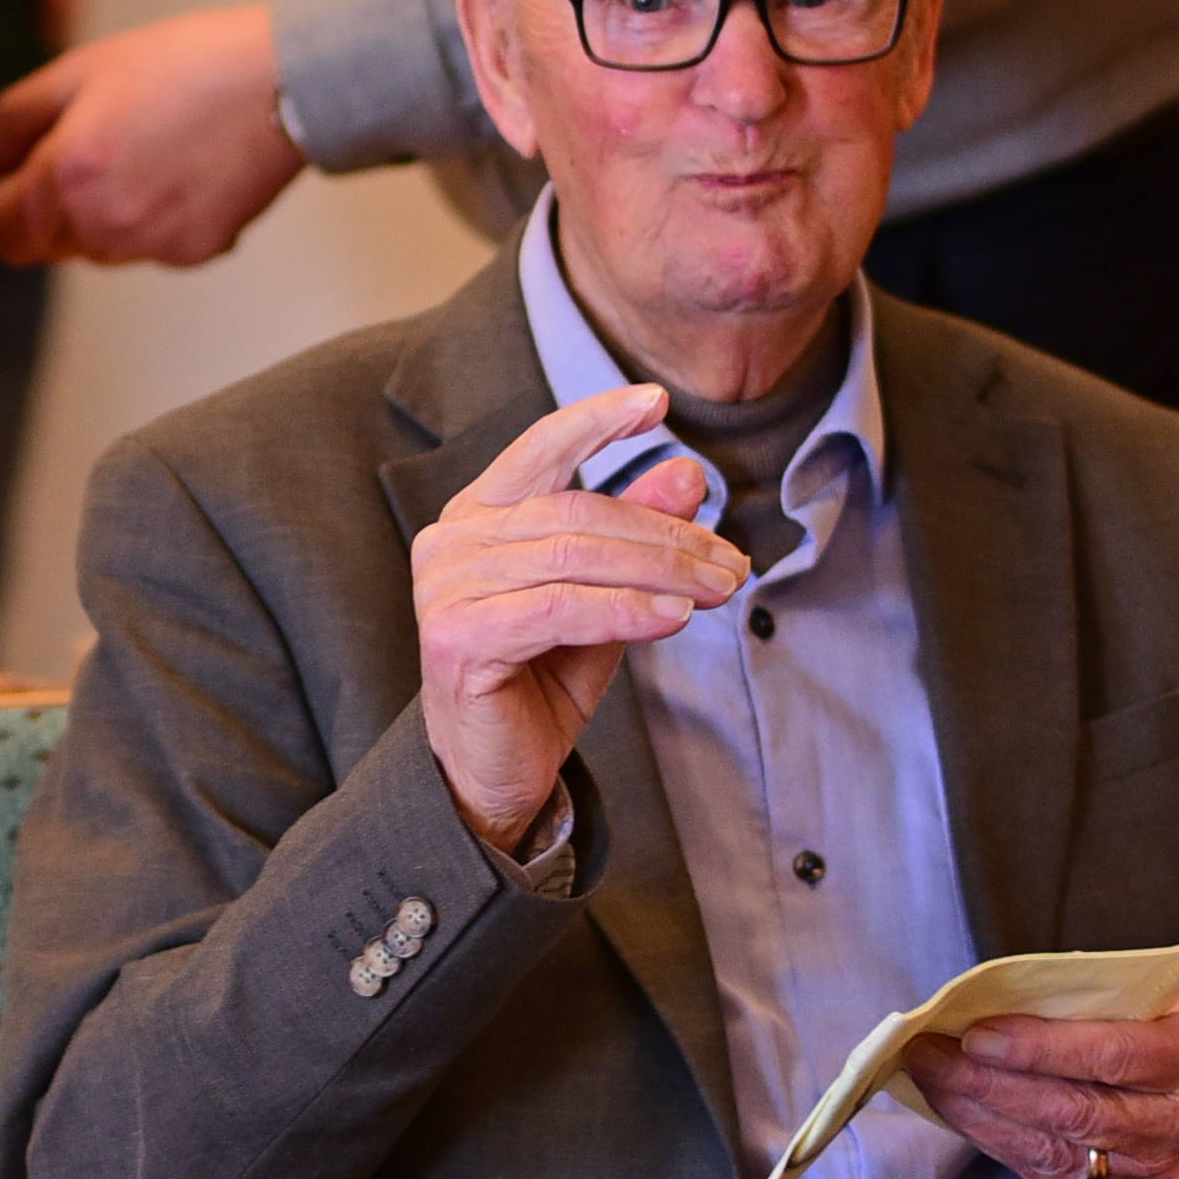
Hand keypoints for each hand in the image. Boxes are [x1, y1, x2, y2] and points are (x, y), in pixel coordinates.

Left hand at [0, 3, 303, 265]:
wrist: (280, 83)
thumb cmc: (187, 64)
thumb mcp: (80, 69)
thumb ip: (14, 121)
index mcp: (68, 175)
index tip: (11, 184)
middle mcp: (105, 224)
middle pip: (46, 244)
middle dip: (54, 204)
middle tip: (94, 146)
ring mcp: (152, 246)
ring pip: (97, 248)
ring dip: (103, 213)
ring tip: (145, 150)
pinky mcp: (193, 254)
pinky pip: (148, 248)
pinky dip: (153, 218)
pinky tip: (178, 169)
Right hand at [410, 387, 749, 849]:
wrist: (495, 775)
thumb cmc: (541, 679)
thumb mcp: (604, 597)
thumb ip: (635, 534)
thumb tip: (688, 472)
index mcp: (479, 515)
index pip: (541, 446)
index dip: (598, 418)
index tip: (659, 402)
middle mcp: (452, 540)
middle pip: (578, 511)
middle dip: (666, 533)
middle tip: (732, 560)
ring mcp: (446, 587)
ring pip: (575, 556)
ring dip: (661, 570)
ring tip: (720, 588)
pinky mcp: (457, 637)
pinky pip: (559, 608)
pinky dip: (626, 610)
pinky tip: (675, 616)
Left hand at [903, 981, 1178, 1178]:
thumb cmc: (1172, 1023)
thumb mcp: (1157, 990)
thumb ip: (1093, 991)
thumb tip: (998, 993)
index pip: (1108, 1054)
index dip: (1037, 1047)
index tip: (974, 1033)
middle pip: (1072, 1111)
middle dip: (988, 1083)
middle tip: (927, 1054)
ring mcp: (1160, 1173)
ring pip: (1056, 1152)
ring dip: (980, 1117)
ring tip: (931, 1081)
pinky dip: (1001, 1146)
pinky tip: (964, 1116)